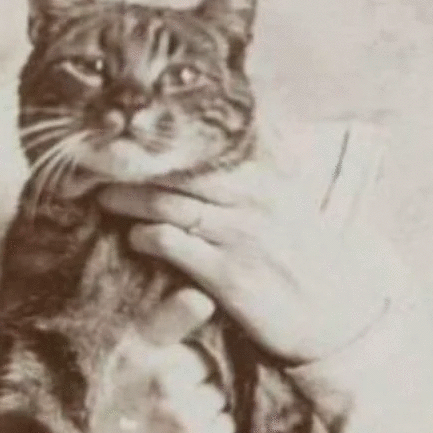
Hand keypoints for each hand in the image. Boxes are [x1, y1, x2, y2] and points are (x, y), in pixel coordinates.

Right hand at [49, 288, 234, 432]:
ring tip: (164, 423)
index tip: (202, 302)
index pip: (177, 312)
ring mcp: (182, 415)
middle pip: (204, 358)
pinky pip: (225, 425)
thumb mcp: (90, 374)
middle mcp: (160, 378)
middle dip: (190, 373)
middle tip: (159, 396)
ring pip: (216, 393)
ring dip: (200, 404)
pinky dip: (210, 431)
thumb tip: (183, 315)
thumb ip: (134, 348)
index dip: (193, 306)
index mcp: (129, 353)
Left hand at [97, 158, 393, 367]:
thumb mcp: (292, 200)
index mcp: (267, 177)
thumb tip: (249, 117)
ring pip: (167, 203)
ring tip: (102, 196)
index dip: (159, 142)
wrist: (337, 315)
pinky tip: (135, 238)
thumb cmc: (307, 256)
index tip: (127, 138)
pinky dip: (146, 236)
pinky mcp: (229, 276)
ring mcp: (241, 236)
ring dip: (127, 199)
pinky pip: (173, 244)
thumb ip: (266, 161)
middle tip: (96, 163)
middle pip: (176, 170)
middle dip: (131, 166)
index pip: (201, 146)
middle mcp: (253, 200)